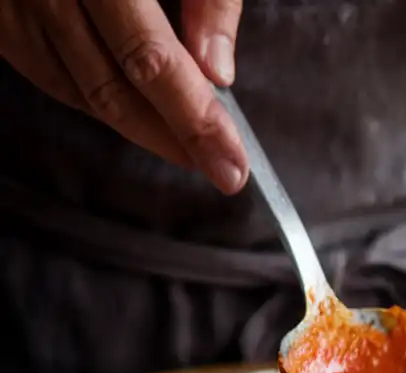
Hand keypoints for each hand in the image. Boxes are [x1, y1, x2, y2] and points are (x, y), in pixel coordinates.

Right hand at [0, 0, 248, 194]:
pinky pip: (46, 69)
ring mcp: (10, 0)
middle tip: (220, 170)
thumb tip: (218, 71)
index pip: (150, 60)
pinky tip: (136, 110)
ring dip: (136, 127)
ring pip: (76, 88)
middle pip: (110, 88)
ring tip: (187, 145)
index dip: (194, 121)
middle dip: (172, 139)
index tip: (231, 166)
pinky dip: (93, 97)